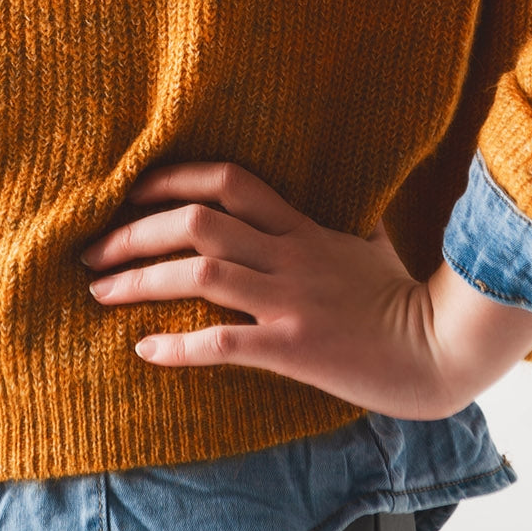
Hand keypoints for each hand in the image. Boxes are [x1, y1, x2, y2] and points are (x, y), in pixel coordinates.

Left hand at [79, 160, 531, 420]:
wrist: (439, 350)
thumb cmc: (402, 295)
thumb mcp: (367, 239)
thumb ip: (332, 216)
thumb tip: (319, 189)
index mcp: (302, 226)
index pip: (227, 180)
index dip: (171, 179)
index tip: (129, 193)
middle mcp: (289, 256)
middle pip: (196, 224)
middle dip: (134, 232)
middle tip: (92, 250)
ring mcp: (290, 301)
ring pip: (200, 276)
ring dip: (138, 281)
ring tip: (98, 292)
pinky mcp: (293, 348)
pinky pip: (224, 343)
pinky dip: (178, 347)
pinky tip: (145, 351)